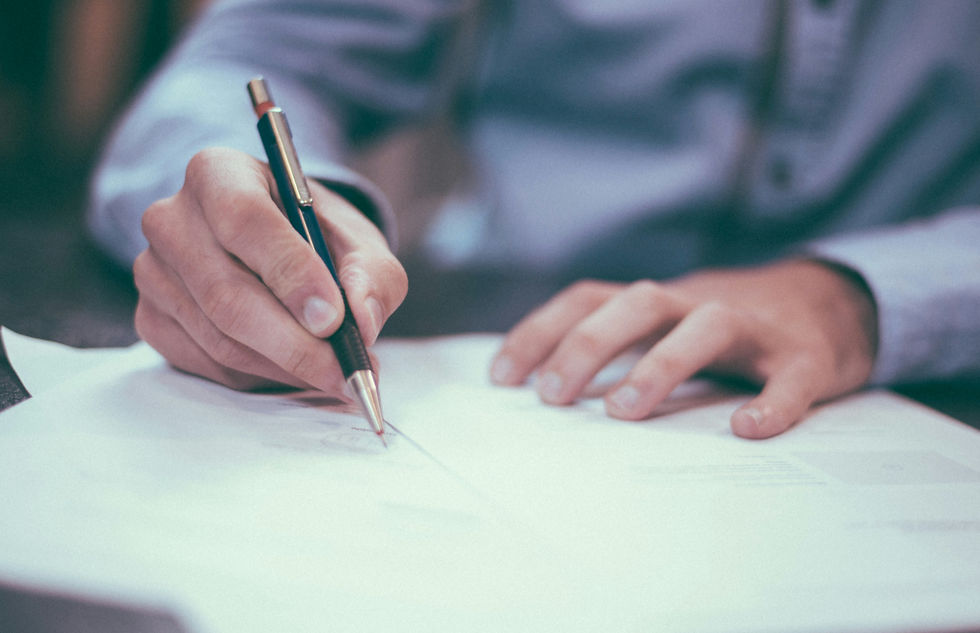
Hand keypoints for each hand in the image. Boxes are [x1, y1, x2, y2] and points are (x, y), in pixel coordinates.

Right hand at [133, 147, 406, 394]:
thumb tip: (362, 321)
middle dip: (295, 344)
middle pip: (227, 293)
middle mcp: (172, 219)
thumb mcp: (359, 241)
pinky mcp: (151, 318)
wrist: (278, 248)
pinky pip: (207, 364)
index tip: (333, 319)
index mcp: (218, 173)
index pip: (245, 220)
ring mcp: (153, 272)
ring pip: (220, 338)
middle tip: (345, 371)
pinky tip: (295, 369)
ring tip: (334, 374)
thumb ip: (372, 275)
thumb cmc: (317, 237)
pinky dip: (260, 376)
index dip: (290, 273)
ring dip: (285, 367)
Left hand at [490, 260, 877, 437]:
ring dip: (661, 364)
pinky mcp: (806, 357)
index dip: (541, 332)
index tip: (501, 378)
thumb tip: (543, 391)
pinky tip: (748, 429)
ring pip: (706, 326)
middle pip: (638, 303)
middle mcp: (698, 304)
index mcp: (658, 302)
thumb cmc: (727, 329)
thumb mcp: (665, 326)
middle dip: (588, 344)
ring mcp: (755, 327)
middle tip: (552, 396)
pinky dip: (772, 402)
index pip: (588, 299)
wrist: (831, 303)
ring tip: (623, 411)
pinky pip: (791, 377)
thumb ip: (617, 346)